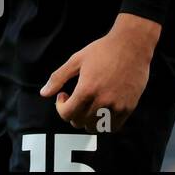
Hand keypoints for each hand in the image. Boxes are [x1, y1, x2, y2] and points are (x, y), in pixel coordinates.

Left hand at [39, 14, 160, 131]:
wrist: (131, 46)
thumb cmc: (102, 51)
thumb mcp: (76, 60)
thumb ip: (58, 78)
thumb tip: (43, 93)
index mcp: (86, 89)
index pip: (67, 114)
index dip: (60, 107)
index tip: (64, 95)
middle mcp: (102, 101)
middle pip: (79, 123)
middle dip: (72, 113)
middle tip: (75, 99)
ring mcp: (117, 106)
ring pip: (96, 128)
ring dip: (87, 120)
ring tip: (88, 105)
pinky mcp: (129, 108)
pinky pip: (113, 127)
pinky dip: (104, 123)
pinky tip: (101, 109)